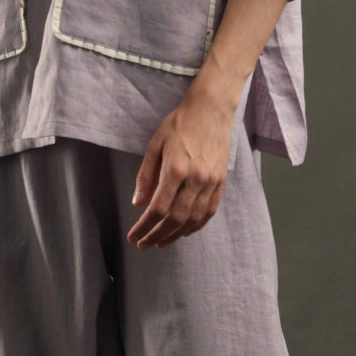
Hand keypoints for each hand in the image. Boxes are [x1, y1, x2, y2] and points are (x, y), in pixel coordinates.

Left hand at [126, 91, 234, 247]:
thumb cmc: (180, 123)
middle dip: (157, 235)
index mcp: (176, 169)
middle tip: (144, 244)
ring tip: (160, 242)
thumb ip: (145, 175)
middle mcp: (196, 179)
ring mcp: (211, 182)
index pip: (158, 208)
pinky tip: (184, 231)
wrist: (211, 110)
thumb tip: (138, 203)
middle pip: (175, 219)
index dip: (144, 227)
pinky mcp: (221, 182)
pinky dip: (196, 226)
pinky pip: (209, 211)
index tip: (134, 236)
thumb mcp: (155, 144)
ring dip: (175, 235)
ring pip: (193, 219)